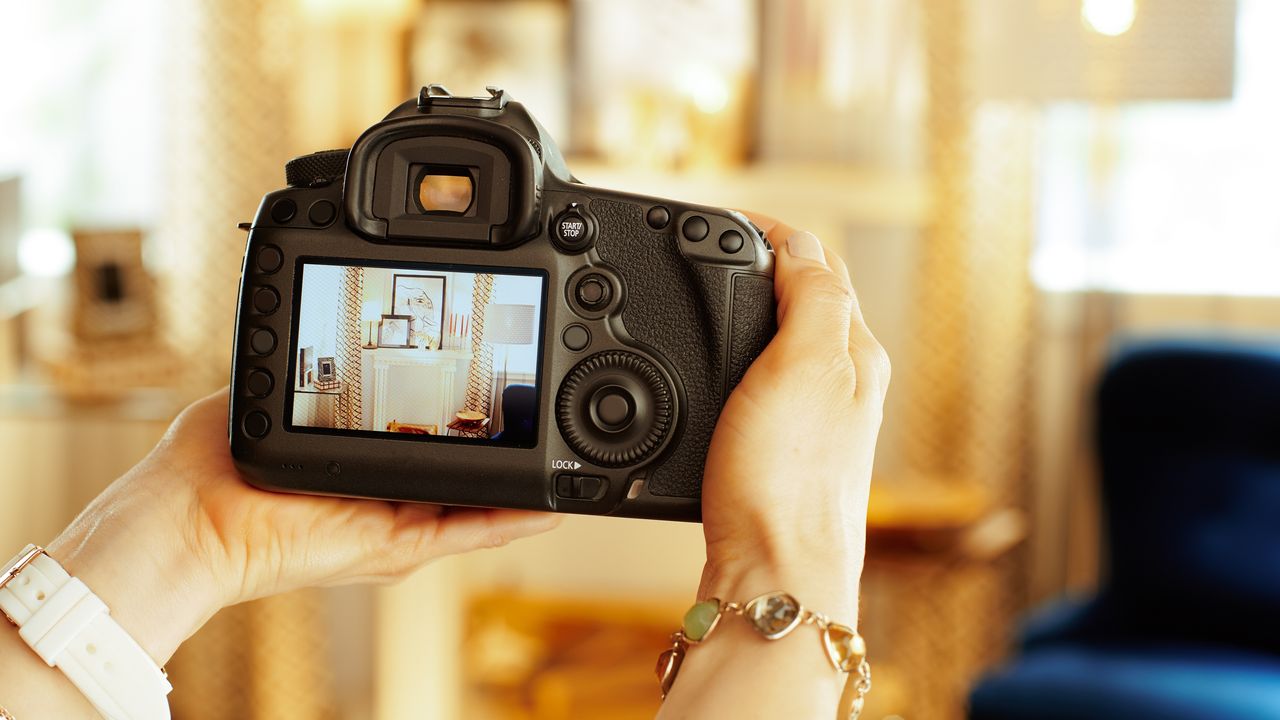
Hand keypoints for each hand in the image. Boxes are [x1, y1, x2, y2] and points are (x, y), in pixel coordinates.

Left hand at [45, 389, 560, 664]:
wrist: (192, 519)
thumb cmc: (215, 464)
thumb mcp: (278, 399)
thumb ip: (313, 372)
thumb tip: (326, 332)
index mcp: (360, 461)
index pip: (426, 441)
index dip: (465, 423)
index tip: (499, 396)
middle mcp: (382, 494)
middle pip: (460, 473)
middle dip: (506, 451)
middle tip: (546, 423)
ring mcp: (391, 522)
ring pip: (475, 505)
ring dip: (521, 489)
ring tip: (563, 463)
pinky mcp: (393, 546)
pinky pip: (464, 532)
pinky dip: (510, 520)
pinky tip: (547, 506)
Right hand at [699, 214, 889, 617]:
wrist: (773, 575)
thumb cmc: (787, 483)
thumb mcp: (804, 366)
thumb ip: (811, 296)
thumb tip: (799, 243)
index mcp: (855, 351)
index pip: (819, 263)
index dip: (771, 231)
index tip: (718, 217)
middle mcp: (843, 382)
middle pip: (808, 297)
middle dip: (764, 261)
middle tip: (708, 244)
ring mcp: (814, 420)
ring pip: (786, 339)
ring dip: (752, 305)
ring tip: (710, 287)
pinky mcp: (781, 452)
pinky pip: (764, 381)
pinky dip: (739, 355)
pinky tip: (716, 368)